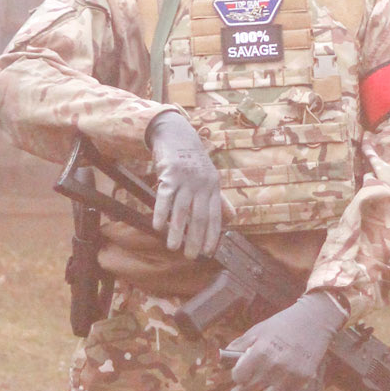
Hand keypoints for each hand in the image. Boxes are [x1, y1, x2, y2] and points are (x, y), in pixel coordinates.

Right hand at [147, 109, 221, 259]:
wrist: (176, 133)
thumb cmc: (193, 160)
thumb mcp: (210, 177)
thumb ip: (219, 199)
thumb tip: (232, 218)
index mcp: (214, 186)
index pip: (215, 216)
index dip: (212, 236)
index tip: (208, 253)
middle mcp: (202, 184)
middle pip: (199, 217)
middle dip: (195, 239)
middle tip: (190, 256)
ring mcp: (186, 178)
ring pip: (181, 211)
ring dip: (177, 231)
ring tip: (173, 247)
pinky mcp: (170, 173)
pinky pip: (164, 198)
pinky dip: (160, 213)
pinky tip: (157, 227)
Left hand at [222, 291, 347, 390]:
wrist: (315, 320)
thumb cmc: (283, 323)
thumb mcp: (259, 329)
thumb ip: (241, 344)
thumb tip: (224, 356)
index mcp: (261, 352)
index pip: (239, 376)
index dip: (237, 376)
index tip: (238, 376)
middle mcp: (274, 366)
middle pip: (251, 389)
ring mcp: (290, 374)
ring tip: (259, 388)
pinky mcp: (303, 378)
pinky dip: (280, 389)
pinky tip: (278, 381)